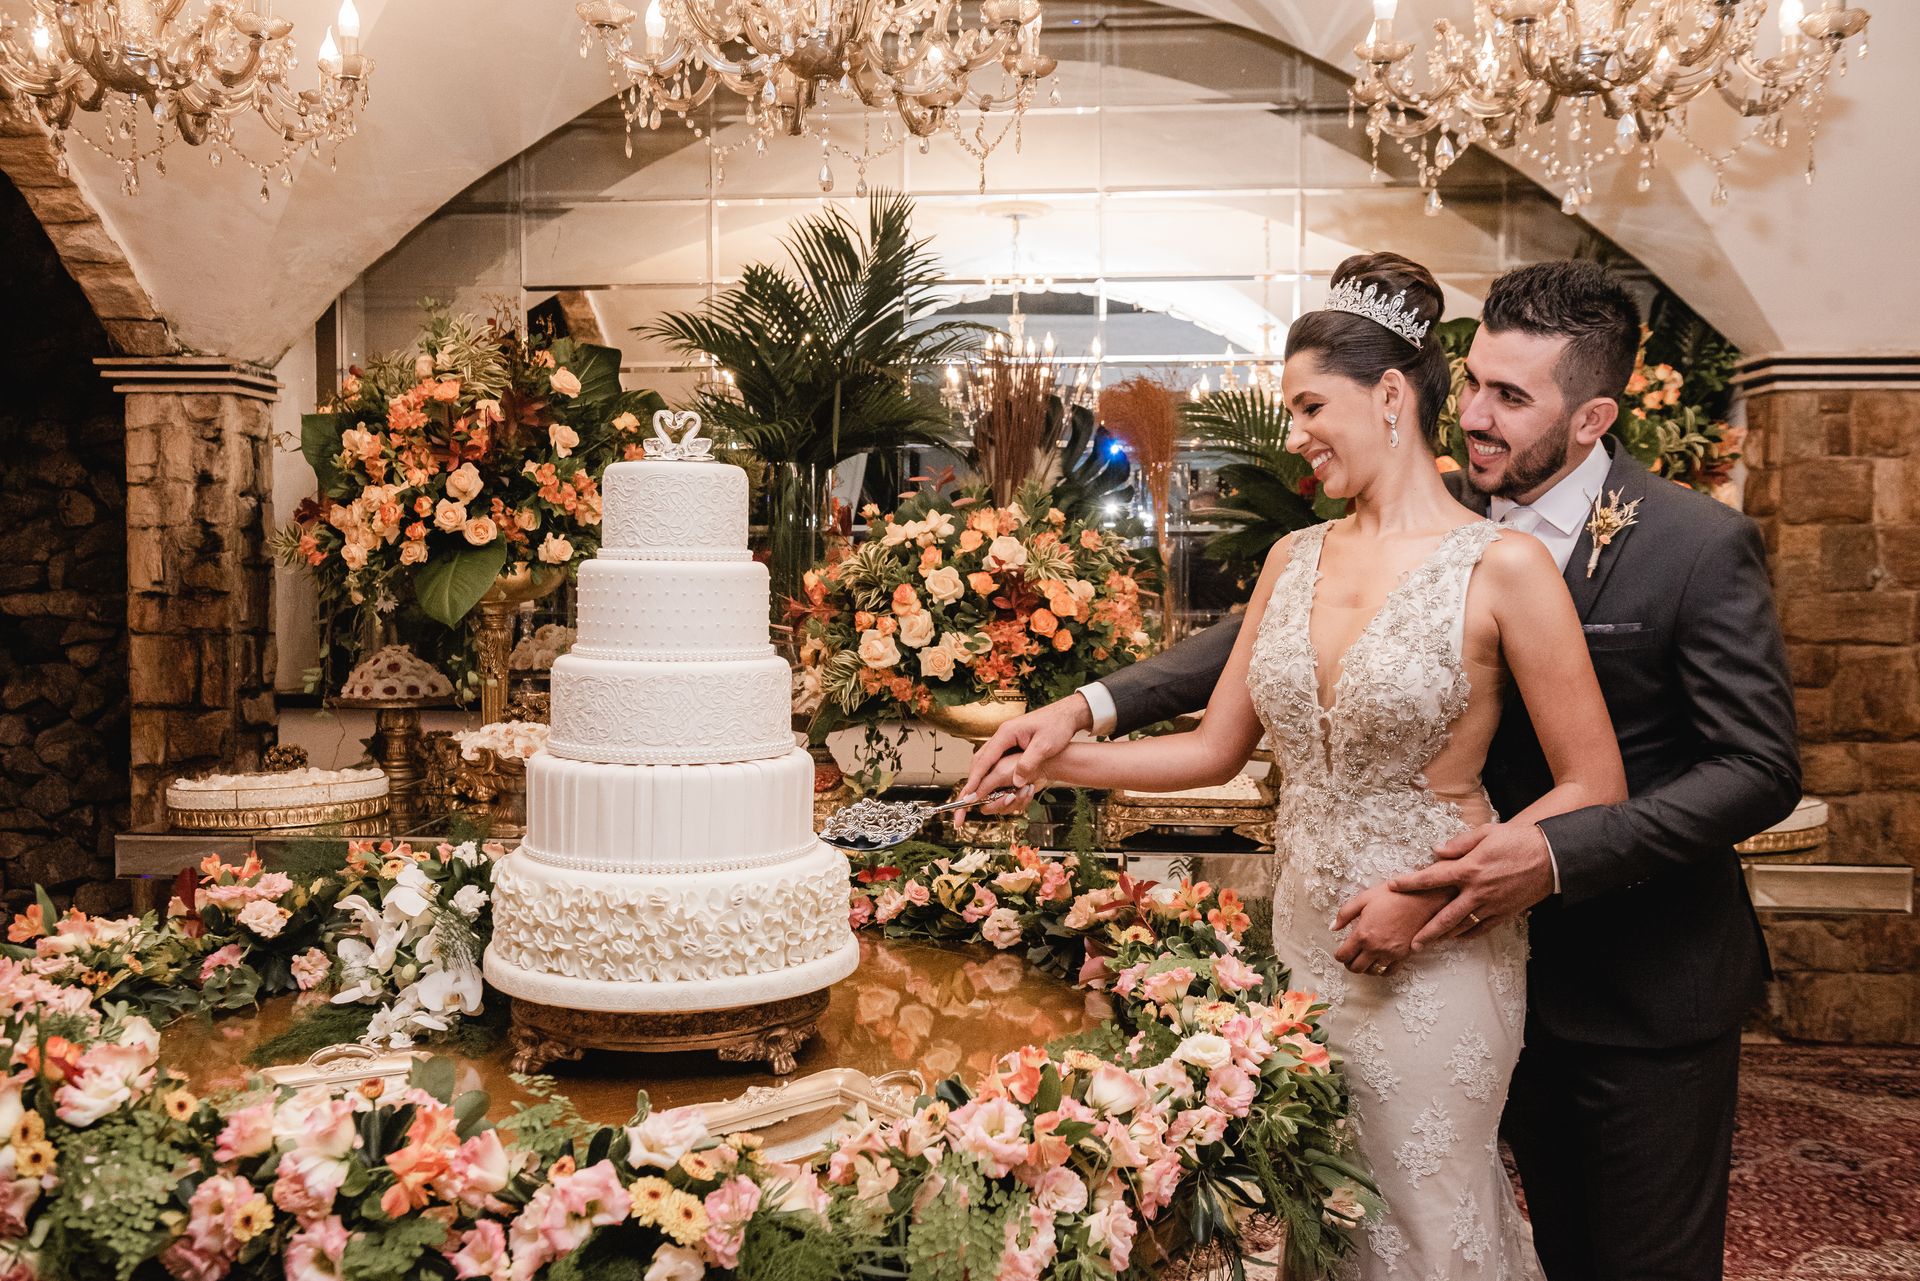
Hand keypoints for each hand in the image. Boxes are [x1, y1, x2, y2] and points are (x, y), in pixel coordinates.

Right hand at [959, 695, 1092, 816]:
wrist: (1067, 714)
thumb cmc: (1057, 726)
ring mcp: (1006, 738)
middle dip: (973, 779)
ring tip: (976, 793)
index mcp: (1006, 733)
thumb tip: (1017, 782)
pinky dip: (990, 771)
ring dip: (980, 776)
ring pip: (986, 759)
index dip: (976, 779)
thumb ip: (1028, 763)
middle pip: (980, 759)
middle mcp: (1002, 735)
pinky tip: (992, 782)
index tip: (968, 795)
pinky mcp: (1012, 742)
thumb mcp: (1045, 746)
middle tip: (967, 798)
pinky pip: (995, 758)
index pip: (985, 759)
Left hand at [1332, 885, 1448, 977]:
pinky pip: (1389, 972)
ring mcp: (1391, 954)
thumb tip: (1333, 927)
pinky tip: (1379, 962)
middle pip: (1356, 968)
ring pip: (1372, 972)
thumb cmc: (1393, 895)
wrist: (1421, 898)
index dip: (1339, 955)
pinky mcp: (1404, 956)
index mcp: (1363, 934)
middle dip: (1349, 963)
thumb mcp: (1364, 898)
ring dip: (1365, 968)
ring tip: (1364, 958)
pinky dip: (1382, 970)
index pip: (1343, 956)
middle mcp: (1376, 948)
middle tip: (1351, 956)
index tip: (1340, 951)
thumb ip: (1345, 914)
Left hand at [1387, 822, 1555, 950]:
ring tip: (1430, 943)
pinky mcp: (1505, 912)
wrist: (1551, 857)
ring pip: (1463, 926)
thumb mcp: (1485, 833)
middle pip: (1445, 917)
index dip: (1410, 883)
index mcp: (1469, 869)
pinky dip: (1469, 934)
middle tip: (1411, 944)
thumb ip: (1459, 844)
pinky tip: (1459, 937)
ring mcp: (1492, 905)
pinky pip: (1483, 928)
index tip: (1392, 886)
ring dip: (1445, 936)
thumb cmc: (1517, 840)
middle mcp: (1477, 891)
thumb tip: (1436, 851)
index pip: (1432, 878)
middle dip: (1427, 932)